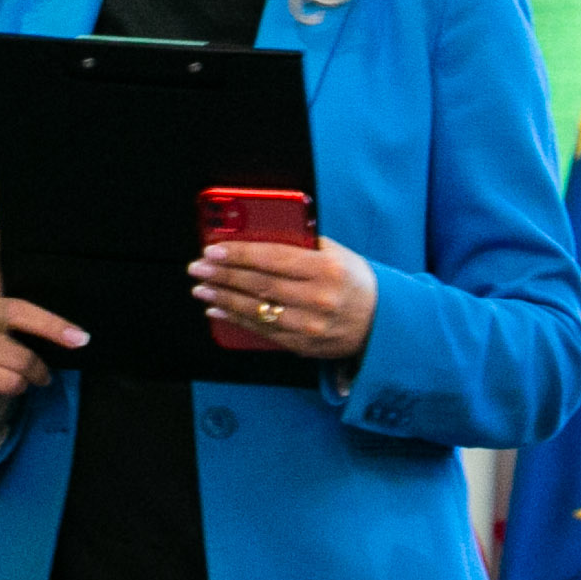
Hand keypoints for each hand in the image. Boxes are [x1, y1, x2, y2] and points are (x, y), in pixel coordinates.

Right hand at [0, 226, 85, 426]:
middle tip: (79, 339)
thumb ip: (24, 313)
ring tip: (34, 374)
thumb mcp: (8, 327)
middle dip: (54, 328)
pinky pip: (12, 381)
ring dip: (36, 373)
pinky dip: (21, 388)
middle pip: (20, 313)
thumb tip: (69, 322)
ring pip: (23, 359)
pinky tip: (13, 384)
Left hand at [192, 236, 376, 359]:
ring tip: (201, 287)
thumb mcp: (338, 254)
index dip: (239, 254)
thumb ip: (303, 244)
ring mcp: (309, 326)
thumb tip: (260, 234)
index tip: (213, 249)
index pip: (273, 259)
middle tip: (198, 267)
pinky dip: (236, 319)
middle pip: (260, 285)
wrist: (383, 323)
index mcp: (326, 270)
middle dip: (223, 275)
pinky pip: (263, 331)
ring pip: (257, 310)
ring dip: (223, 298)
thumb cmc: (356, 282)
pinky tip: (218, 308)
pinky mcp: (302, 345)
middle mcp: (317, 299)